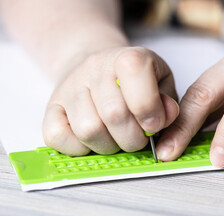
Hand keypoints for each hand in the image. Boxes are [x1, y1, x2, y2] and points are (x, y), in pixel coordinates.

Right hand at [43, 47, 178, 155]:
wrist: (98, 67)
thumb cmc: (136, 82)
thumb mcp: (162, 84)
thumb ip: (169, 104)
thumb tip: (164, 118)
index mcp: (127, 58)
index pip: (137, 81)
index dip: (149, 112)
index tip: (154, 125)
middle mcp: (94, 67)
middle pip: (114, 115)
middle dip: (133, 138)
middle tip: (138, 138)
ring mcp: (69, 86)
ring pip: (88, 130)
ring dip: (109, 145)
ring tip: (116, 137)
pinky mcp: (51, 107)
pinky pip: (58, 137)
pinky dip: (79, 148)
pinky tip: (94, 140)